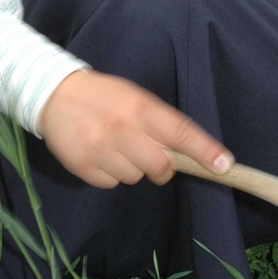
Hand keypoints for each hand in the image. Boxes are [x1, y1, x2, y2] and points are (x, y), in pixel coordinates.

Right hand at [38, 69, 233, 188]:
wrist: (53, 95)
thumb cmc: (105, 97)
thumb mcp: (135, 98)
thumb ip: (160, 123)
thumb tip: (187, 153)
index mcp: (140, 107)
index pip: (180, 131)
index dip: (204, 150)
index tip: (224, 165)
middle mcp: (122, 128)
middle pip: (160, 166)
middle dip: (161, 168)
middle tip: (151, 157)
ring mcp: (100, 148)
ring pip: (134, 177)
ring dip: (131, 168)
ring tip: (115, 147)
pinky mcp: (82, 166)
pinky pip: (111, 183)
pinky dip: (110, 174)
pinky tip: (99, 154)